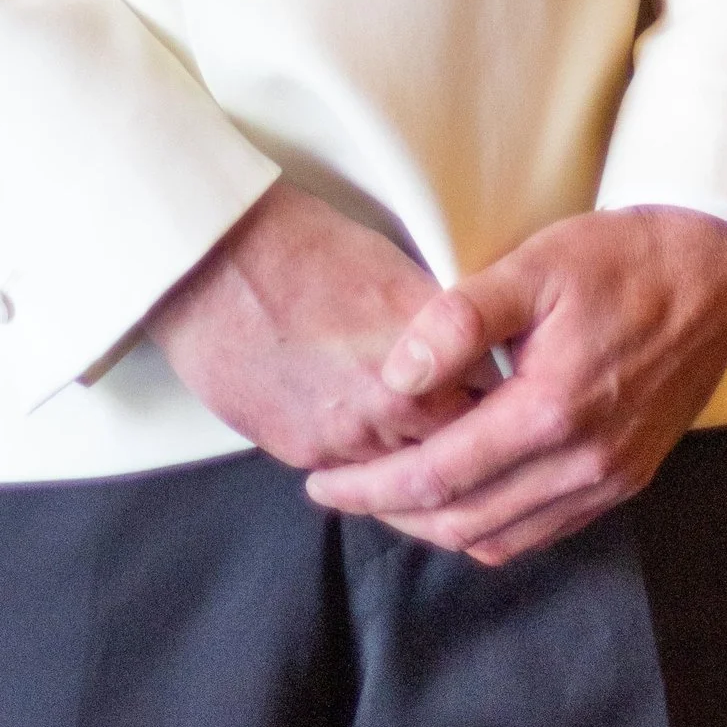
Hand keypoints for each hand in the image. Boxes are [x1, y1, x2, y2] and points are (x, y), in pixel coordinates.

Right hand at [146, 180, 483, 471]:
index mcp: (427, 353)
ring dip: (417, 467)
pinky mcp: (302, 450)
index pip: (494, 406)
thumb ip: (440, 325)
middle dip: (467, 450)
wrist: (216, 261)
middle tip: (478, 446)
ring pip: (406, 481)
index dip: (504, 407)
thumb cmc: (304, 245)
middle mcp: (393, 406)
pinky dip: (370, 470)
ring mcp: (346, 438)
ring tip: (426, 454)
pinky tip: (376, 453)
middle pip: (455, 455)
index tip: (510, 405)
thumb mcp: (394, 269)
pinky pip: (354, 478)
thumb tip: (470, 352)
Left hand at [304, 207, 726, 564]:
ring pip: (504, 539)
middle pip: (465, 522)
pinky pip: (544, 531)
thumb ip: (460, 320)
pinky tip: (463, 493)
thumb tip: (396, 375)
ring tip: (390, 497)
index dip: (372, 488)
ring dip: (440, 527)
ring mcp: (609, 480)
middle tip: (342, 492)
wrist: (716, 273)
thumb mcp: (535, 266)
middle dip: (392, 517)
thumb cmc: (621, 258)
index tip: (322, 483)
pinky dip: (492, 526)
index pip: (439, 476)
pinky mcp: (626, 481)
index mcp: (552, 410)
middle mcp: (582, 463)